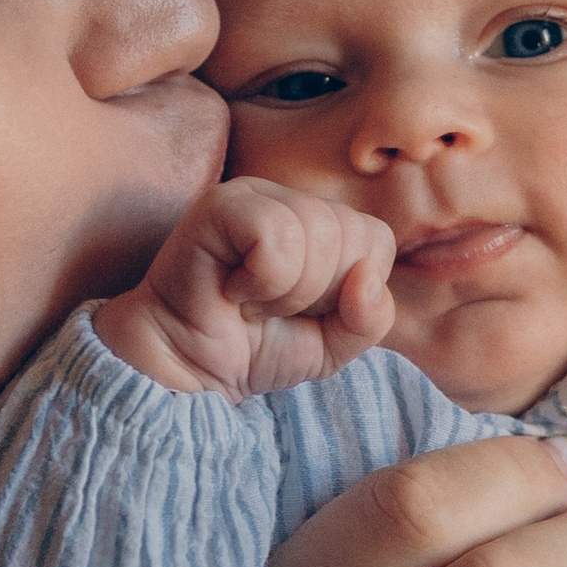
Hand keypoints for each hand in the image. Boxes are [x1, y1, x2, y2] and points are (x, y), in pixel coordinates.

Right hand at [98, 177, 395, 395]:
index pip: (376, 240)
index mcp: (320, 221)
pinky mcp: (220, 205)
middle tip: (271, 309)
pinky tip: (233, 291)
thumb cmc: (255, 348)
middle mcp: (289, 199)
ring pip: (317, 233)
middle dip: (319, 295)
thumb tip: (367, 280)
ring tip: (251, 302)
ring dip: (288, 292)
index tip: (303, 312)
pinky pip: (276, 233)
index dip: (349, 292)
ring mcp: (253, 195)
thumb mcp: (334, 344)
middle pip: (351, 235)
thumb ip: (371, 317)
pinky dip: (264, 279)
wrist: (190, 371)